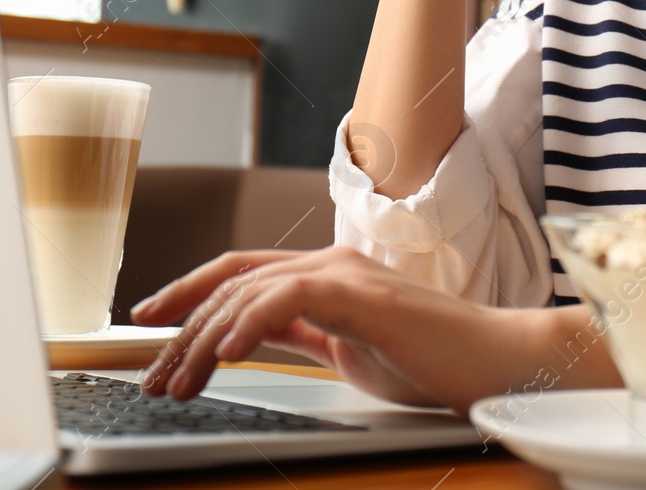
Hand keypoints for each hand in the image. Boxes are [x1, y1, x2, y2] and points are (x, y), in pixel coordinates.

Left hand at [131, 246, 530, 412]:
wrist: (494, 362)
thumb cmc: (432, 360)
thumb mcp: (347, 350)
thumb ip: (302, 333)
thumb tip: (249, 336)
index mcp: (327, 276)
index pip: (241, 275)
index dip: (190, 295)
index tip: (151, 328)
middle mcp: (330, 264)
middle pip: (232, 281)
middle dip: (182, 329)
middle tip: (153, 376)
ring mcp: (346, 275)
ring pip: (250, 289)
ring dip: (204, 339)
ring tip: (180, 382)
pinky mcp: (362, 295)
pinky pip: (290, 298)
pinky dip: (250, 323)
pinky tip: (228, 355)